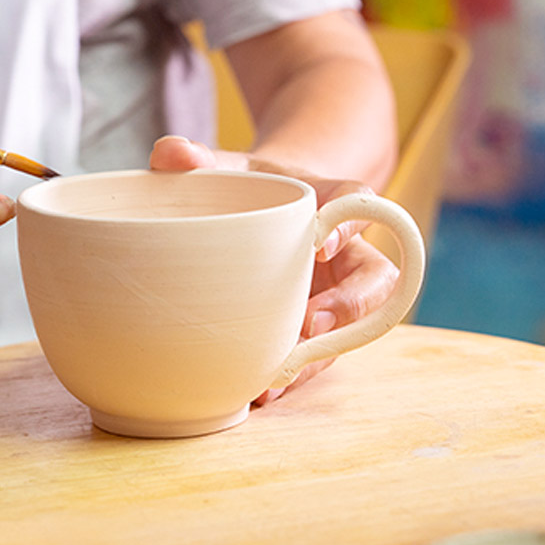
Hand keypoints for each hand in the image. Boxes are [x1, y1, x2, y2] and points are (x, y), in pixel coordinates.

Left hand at [149, 135, 399, 402]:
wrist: (255, 214)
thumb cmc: (244, 188)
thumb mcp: (220, 167)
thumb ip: (194, 158)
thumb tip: (169, 154)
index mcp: (331, 200)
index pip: (358, 202)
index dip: (350, 223)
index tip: (320, 244)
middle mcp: (346, 251)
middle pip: (376, 277)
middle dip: (351, 306)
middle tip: (312, 325)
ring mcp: (336, 294)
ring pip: (354, 327)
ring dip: (321, 354)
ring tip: (281, 376)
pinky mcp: (317, 328)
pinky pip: (319, 353)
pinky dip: (295, 373)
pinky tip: (261, 391)